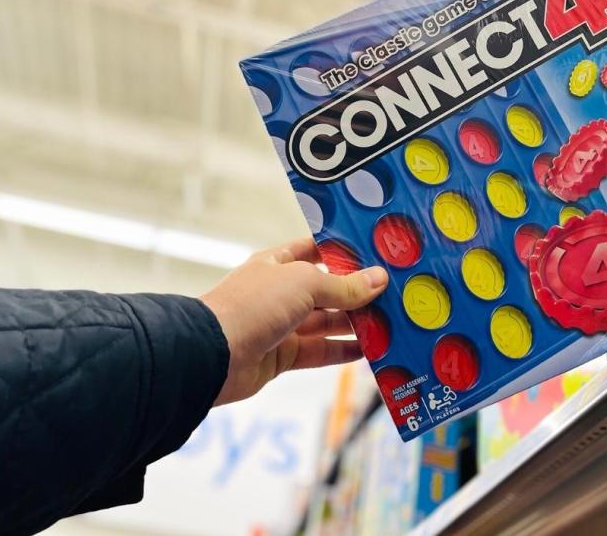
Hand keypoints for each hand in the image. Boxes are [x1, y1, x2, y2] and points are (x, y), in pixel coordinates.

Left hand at [201, 237, 387, 405]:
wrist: (212, 355)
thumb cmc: (254, 305)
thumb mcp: (304, 285)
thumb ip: (344, 286)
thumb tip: (380, 279)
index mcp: (278, 263)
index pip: (314, 249)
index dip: (342, 250)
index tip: (375, 252)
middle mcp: (280, 291)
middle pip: (326, 289)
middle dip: (357, 292)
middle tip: (394, 292)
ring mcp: (281, 324)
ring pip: (326, 322)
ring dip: (355, 323)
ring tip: (391, 322)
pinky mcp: (282, 355)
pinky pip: (319, 351)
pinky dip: (343, 351)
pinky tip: (370, 350)